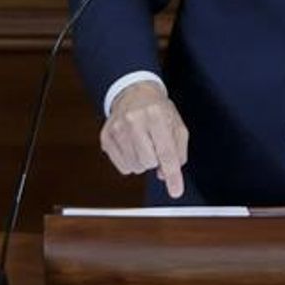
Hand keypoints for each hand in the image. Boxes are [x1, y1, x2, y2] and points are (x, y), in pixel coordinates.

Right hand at [100, 81, 189, 197]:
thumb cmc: (158, 110)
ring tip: (143, 143)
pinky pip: (123, 167)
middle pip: (149, 162)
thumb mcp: (177, 125)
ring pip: (135, 167)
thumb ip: (178, 151)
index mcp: (156, 114)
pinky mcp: (106, 137)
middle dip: (156, 159)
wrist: (133, 92)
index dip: (172, 175)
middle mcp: (134, 120)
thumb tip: (163, 175)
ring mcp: (117, 128)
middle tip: (155, 144)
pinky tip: (132, 146)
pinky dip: (131, 162)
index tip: (176, 192)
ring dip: (143, 161)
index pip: (166, 152)